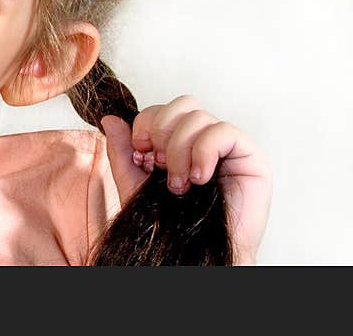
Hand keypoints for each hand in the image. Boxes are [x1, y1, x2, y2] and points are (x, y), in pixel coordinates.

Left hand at [100, 95, 272, 264]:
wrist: (195, 255)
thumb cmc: (169, 222)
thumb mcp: (134, 182)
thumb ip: (121, 150)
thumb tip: (109, 118)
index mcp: (180, 139)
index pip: (163, 108)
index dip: (146, 125)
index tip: (141, 155)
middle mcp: (206, 138)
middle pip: (183, 104)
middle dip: (162, 131)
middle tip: (158, 165)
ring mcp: (229, 146)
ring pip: (200, 117)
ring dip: (180, 149)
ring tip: (179, 182)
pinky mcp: (250, 157)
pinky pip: (225, 132)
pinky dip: (204, 151)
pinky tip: (199, 178)